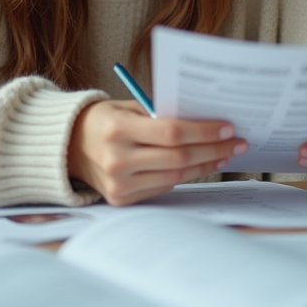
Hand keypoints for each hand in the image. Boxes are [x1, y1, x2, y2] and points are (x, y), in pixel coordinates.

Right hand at [68, 100, 247, 205]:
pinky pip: (163, 187)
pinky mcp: (122, 199)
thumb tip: (206, 121)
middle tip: (236, 142)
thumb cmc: (105, 120)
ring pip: (175, 177)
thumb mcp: (128, 108)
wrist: (69, 146)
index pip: (171, 132)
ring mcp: (118, 184)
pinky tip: (201, 165)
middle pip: (178, 158)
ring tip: (224, 154)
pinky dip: (186, 176)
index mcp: (117, 129)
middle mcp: (116, 159)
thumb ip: (160, 115)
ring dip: (205, 165)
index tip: (227, 127)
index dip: (203, 131)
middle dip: (213, 149)